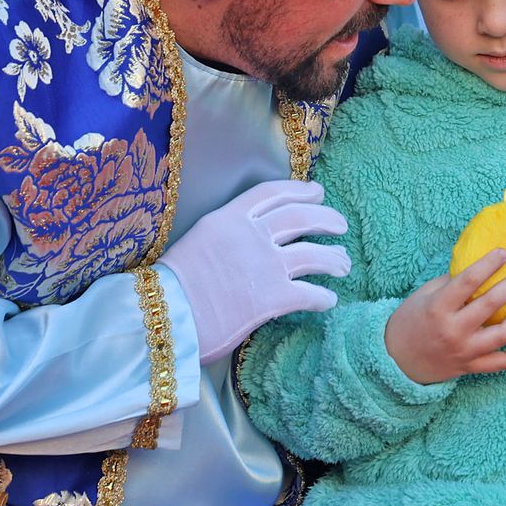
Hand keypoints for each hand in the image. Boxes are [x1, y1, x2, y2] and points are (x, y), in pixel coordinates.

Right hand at [158, 180, 349, 364]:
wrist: (162, 315)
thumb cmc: (169, 286)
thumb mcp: (197, 242)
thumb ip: (225, 236)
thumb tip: (244, 243)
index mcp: (228, 217)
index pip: (271, 193)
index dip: (299, 190)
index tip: (316, 191)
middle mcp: (251, 234)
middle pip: (300, 217)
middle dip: (325, 218)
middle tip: (340, 224)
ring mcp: (265, 265)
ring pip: (313, 254)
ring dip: (333, 258)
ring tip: (343, 264)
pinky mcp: (273, 298)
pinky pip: (310, 294)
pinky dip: (323, 298)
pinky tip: (329, 301)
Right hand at [384, 249, 505, 384]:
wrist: (397, 361)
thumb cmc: (411, 321)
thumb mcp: (424, 295)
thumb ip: (450, 283)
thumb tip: (479, 268)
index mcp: (438, 307)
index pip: (469, 281)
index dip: (489, 264)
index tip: (504, 253)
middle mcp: (453, 330)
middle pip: (490, 304)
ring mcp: (464, 351)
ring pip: (503, 334)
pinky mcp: (472, 367)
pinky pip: (504, 362)